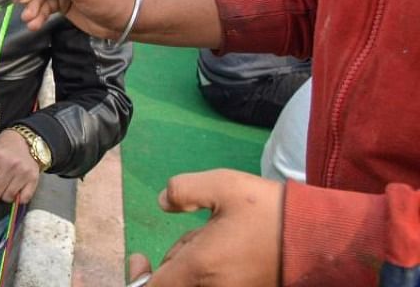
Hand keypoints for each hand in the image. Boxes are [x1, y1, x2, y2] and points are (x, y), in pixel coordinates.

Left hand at [0, 130, 41, 205]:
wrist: (24, 140)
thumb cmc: (1, 147)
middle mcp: (10, 165)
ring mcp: (23, 173)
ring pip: (7, 198)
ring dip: (1, 198)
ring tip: (0, 190)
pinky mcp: (33, 179)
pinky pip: (23, 199)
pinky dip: (16, 200)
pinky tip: (13, 192)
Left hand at [132, 169, 281, 286]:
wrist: (323, 237)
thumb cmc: (271, 212)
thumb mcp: (223, 185)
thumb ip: (183, 189)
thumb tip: (162, 202)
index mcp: (201, 268)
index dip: (139, 274)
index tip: (139, 255)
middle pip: (173, 283)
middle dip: (174, 259)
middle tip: (197, 233)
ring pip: (194, 282)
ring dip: (194, 263)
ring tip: (218, 235)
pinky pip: (215, 283)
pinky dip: (211, 269)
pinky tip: (229, 247)